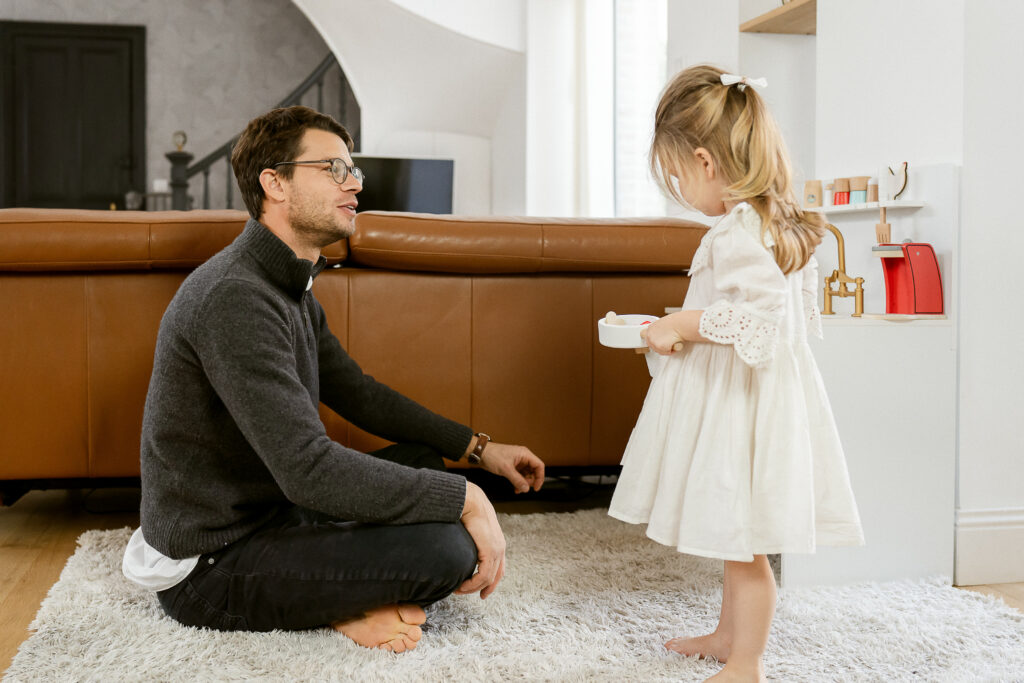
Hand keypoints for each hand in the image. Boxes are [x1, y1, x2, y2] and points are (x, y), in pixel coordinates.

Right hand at [456, 481, 505, 598]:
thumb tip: (460, 543)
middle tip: (463, 592)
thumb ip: (470, 538)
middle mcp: (500, 548)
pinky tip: (461, 585)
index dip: (491, 582)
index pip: (498, 568)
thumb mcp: (471, 528)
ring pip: (488, 579)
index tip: (481, 592)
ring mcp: (497, 550)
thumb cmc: (467, 510)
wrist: (470, 500)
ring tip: (457, 589)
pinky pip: (483, 576)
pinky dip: (472, 584)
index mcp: (497, 542)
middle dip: (481, 588)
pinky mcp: (490, 551)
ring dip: (472, 587)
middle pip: (495, 576)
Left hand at [479, 441, 544, 493]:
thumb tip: (526, 489)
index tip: (536, 487)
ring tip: (518, 489)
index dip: (540, 477)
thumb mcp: (506, 469)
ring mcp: (517, 462)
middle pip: (534, 471)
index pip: (539, 465)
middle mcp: (523, 457)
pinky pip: (520, 475)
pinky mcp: (512, 466)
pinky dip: (519, 482)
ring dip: (524, 483)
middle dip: (530, 481)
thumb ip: (517, 480)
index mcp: (524, 454)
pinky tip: (515, 488)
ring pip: (526, 474)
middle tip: (524, 488)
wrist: (480, 453)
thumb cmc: (492, 455)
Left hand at [640, 316, 683, 354]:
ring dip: (667, 349)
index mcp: (650, 328)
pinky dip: (672, 351)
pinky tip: (674, 344)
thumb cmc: (676, 322)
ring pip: (660, 350)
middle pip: (652, 346)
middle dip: (661, 346)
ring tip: (673, 342)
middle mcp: (649, 335)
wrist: (680, 324)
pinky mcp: (659, 347)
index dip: (653, 340)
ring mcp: (653, 341)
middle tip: (668, 343)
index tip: (658, 341)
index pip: (646, 337)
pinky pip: (666, 352)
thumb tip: (662, 335)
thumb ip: (660, 331)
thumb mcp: (664, 324)